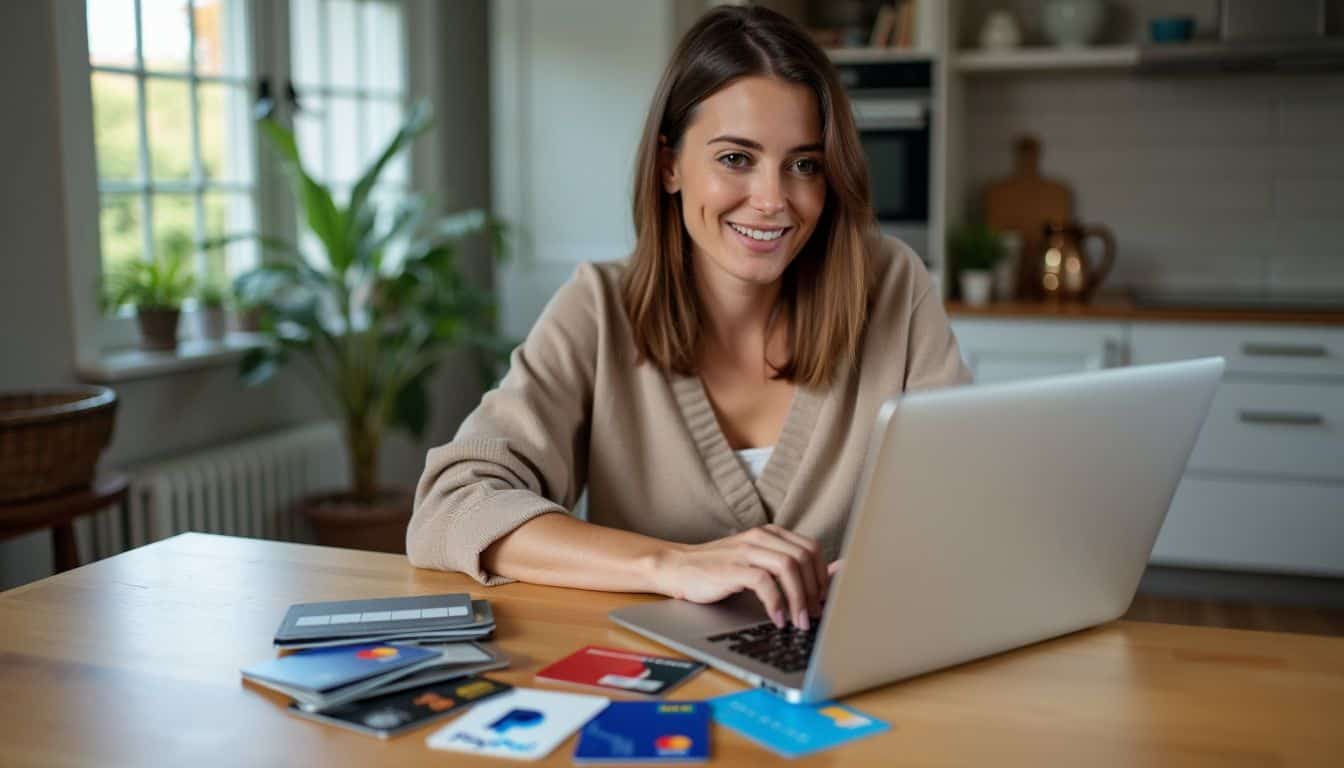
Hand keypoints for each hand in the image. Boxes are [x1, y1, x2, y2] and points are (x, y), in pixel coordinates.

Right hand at [650, 525, 827, 629]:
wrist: (678, 567)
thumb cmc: (719, 570)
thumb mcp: (757, 563)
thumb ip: (787, 567)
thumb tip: (828, 577)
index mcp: (770, 534)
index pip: (811, 548)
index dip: (823, 576)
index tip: (823, 601)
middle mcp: (761, 537)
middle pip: (804, 557)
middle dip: (814, 590)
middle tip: (812, 616)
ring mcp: (746, 551)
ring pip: (789, 567)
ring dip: (799, 598)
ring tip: (798, 621)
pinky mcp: (732, 568)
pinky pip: (764, 582)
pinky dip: (776, 603)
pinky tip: (776, 619)